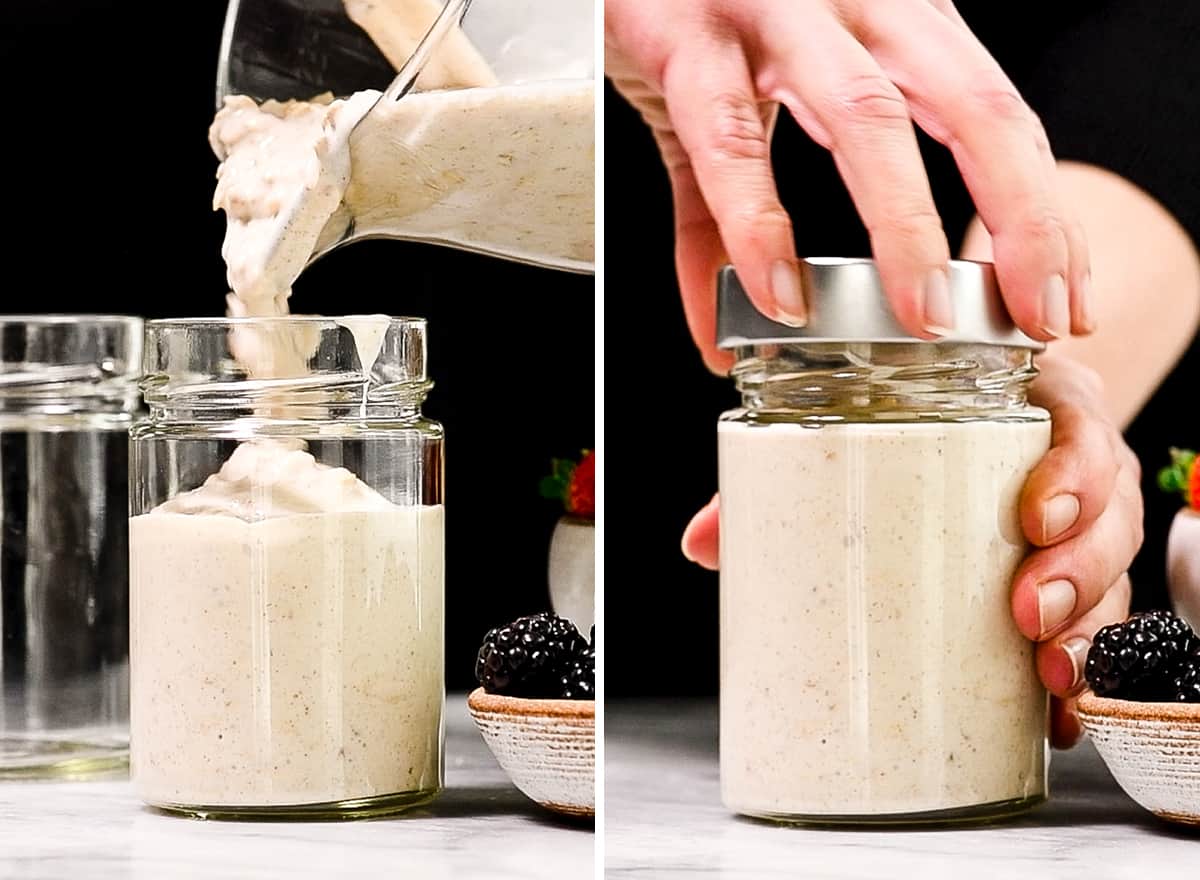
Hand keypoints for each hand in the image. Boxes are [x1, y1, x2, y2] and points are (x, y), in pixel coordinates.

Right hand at [607, 0, 1093, 371]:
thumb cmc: (691, 15)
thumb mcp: (744, 102)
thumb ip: (738, 214)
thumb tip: (741, 323)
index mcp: (889, 20)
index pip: (996, 115)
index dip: (1040, 210)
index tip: (1062, 296)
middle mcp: (853, 5)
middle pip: (972, 110)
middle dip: (1022, 221)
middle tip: (1039, 318)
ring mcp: (774, 14)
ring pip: (867, 119)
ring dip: (905, 230)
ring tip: (922, 320)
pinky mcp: (687, 34)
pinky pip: (730, 138)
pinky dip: (755, 226)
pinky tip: (776, 293)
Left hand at [681, 357, 1139, 747]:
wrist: (955, 429)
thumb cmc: (908, 432)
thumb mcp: (858, 436)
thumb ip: (784, 477)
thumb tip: (705, 541)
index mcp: (1022, 404)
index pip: (1073, 416)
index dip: (1072, 467)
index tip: (1033, 515)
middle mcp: (1062, 460)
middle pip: (1107, 502)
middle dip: (1077, 563)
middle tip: (1027, 610)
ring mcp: (1077, 519)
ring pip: (1112, 566)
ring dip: (1086, 621)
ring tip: (1048, 669)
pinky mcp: (1077, 576)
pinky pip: (1101, 619)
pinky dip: (1083, 668)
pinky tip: (1057, 711)